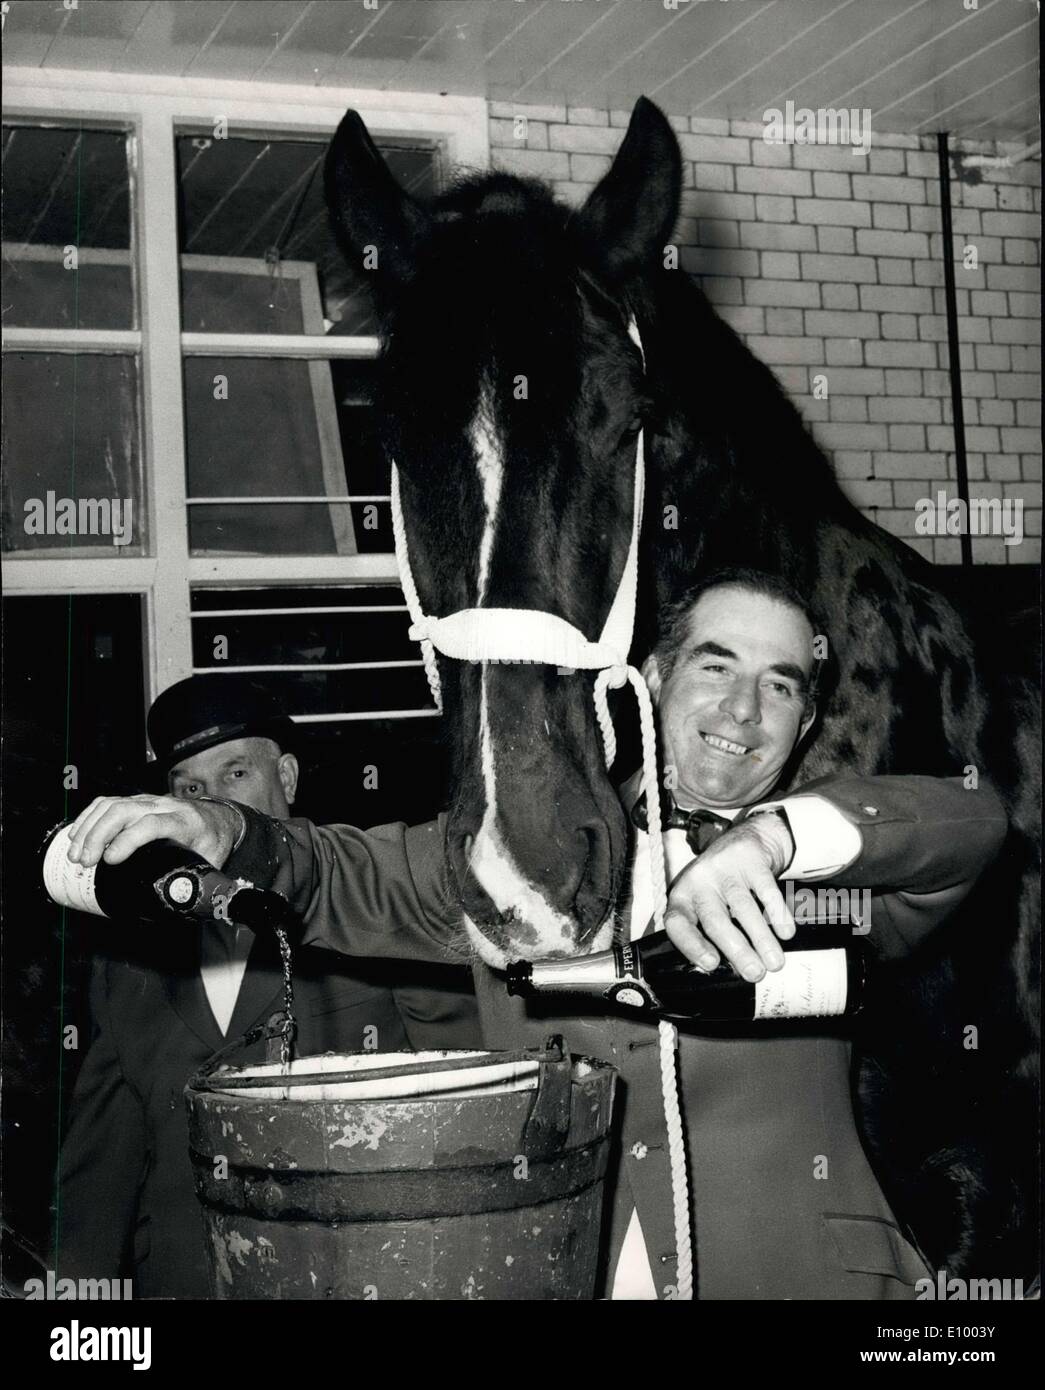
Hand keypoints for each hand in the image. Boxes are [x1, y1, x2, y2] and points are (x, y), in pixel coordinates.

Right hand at [65, 794, 241, 870]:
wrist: (218, 818)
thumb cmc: (214, 840)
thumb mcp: (212, 861)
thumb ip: (200, 882)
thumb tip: (188, 907)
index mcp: (184, 822)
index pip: (152, 824)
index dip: (129, 840)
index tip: (110, 860)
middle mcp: (164, 806)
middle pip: (124, 811)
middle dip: (99, 836)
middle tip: (85, 862)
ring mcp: (148, 801)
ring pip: (112, 805)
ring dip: (89, 828)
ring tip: (76, 855)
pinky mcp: (136, 802)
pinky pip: (107, 803)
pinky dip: (88, 818)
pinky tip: (76, 836)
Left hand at [663, 816, 796, 980]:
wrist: (748, 837)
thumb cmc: (722, 883)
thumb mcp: (707, 902)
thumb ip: (712, 933)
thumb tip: (734, 972)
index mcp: (683, 896)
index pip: (678, 922)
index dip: (691, 944)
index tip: (711, 964)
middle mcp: (700, 881)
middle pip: (715, 919)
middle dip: (736, 950)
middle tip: (754, 973)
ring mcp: (725, 869)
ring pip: (742, 907)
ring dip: (761, 938)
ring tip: (775, 962)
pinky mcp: (750, 860)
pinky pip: (766, 889)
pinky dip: (778, 913)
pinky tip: (786, 932)